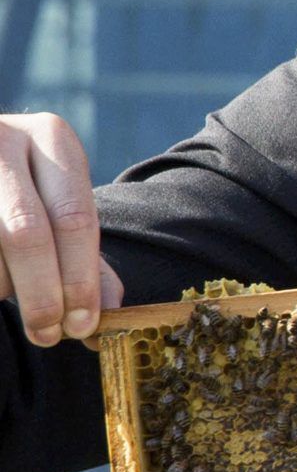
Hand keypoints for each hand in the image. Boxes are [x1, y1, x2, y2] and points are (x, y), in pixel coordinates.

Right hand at [0, 113, 120, 345]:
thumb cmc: (18, 192)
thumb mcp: (57, 205)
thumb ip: (84, 256)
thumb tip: (111, 312)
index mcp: (52, 137)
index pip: (75, 219)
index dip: (80, 279)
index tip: (83, 325)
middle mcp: (4, 140)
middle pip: (28, 233)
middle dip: (42, 294)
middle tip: (48, 334)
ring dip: (3, 287)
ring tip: (9, 294)